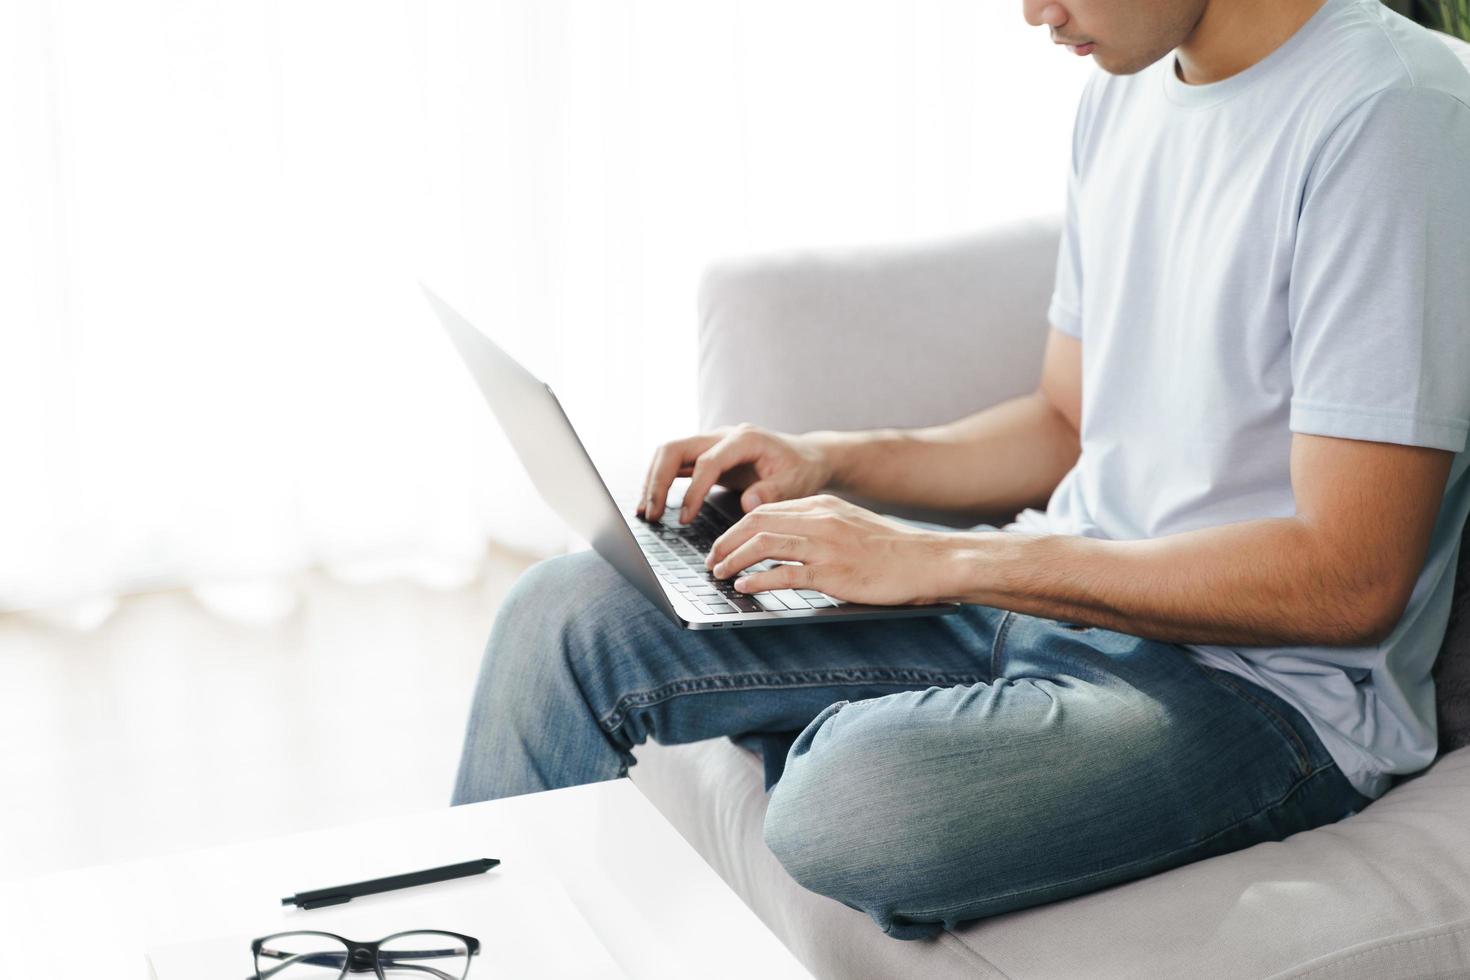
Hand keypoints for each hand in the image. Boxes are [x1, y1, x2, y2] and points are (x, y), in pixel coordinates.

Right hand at [637, 423, 834, 523]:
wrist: (806, 457)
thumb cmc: (801, 469)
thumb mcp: (796, 483)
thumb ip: (772, 492)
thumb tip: (748, 504)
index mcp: (744, 439)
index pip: (707, 461)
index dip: (693, 490)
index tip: (684, 518)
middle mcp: (722, 436)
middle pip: (675, 448)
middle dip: (658, 481)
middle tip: (651, 514)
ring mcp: (712, 443)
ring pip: (669, 453)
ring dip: (653, 481)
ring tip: (646, 513)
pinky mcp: (707, 455)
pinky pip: (676, 464)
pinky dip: (660, 482)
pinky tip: (653, 505)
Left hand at [703, 494, 958, 605]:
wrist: (925, 560)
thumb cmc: (888, 549)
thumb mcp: (847, 524)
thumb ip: (816, 526)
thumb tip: (781, 540)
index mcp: (821, 506)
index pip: (764, 510)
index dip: (735, 528)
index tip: (721, 544)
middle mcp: (819, 519)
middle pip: (756, 523)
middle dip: (726, 542)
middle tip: (711, 561)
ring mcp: (825, 545)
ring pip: (764, 544)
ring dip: (734, 560)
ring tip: (720, 574)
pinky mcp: (833, 572)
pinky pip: (785, 574)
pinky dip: (759, 580)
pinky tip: (745, 587)